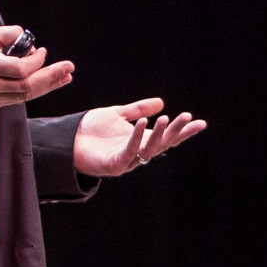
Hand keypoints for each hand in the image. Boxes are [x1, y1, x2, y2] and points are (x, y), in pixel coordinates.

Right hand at [0, 27, 74, 109]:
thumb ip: (8, 34)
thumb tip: (28, 39)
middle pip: (28, 86)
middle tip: (68, 67)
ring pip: (27, 95)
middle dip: (52, 77)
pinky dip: (36, 91)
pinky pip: (20, 99)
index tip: (41, 51)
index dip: (36, 61)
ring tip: (65, 77)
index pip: (20, 69)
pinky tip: (49, 84)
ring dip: (49, 86)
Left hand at [73, 97, 207, 176]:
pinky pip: (129, 150)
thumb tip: (161, 103)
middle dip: (176, 131)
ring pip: (149, 149)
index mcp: (140, 141)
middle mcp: (137, 152)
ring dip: (160, 134)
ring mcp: (126, 160)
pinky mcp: (113, 164)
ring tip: (168, 118)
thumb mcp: (117, 114)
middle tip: (187, 117)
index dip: (183, 131)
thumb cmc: (90, 131)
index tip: (201, 123)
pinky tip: (143, 123)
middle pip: (162, 143)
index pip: (167, 137)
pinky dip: (137, 137)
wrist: (65, 140)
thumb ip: (138, 110)